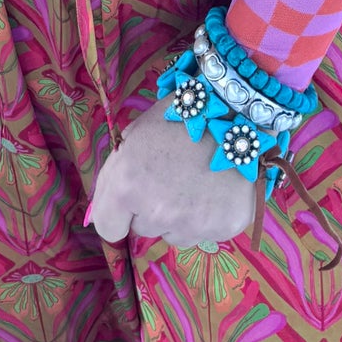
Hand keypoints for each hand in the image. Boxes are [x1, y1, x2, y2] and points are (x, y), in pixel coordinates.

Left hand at [88, 96, 254, 249]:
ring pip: (175, 234)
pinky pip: (205, 233)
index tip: (131, 199)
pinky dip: (209, 216)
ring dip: (180, 215)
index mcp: (128, 186)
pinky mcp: (224, 229)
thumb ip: (115, 175)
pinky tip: (217, 187)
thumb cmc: (180, 115)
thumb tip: (106, 209)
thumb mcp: (136, 134)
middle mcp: (156, 213)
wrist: (235, 108)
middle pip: (143, 228)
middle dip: (152, 208)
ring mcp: (192, 225)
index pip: (108, 226)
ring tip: (197, 179)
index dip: (118, 211)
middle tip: (171, 176)